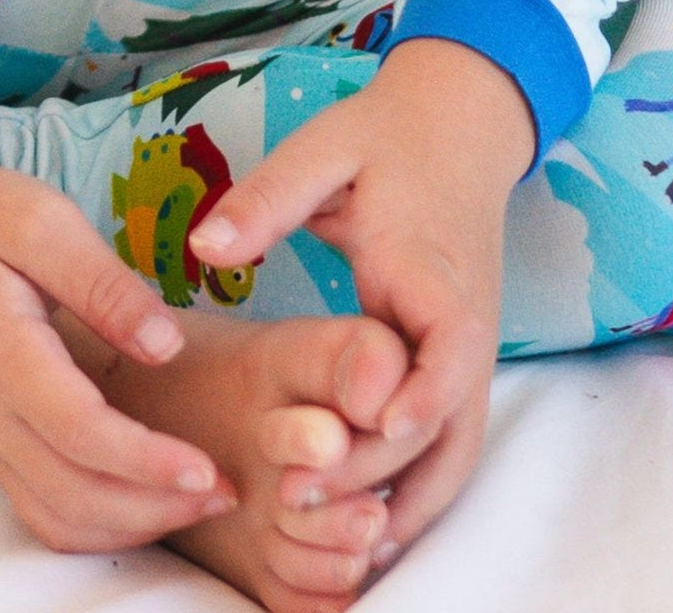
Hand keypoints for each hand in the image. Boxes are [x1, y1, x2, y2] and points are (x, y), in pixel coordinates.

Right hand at [0, 106, 238, 552]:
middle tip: (227, 491)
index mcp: (2, 354)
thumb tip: (166, 345)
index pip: (80, 433)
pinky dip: (98, 526)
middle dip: (155, 506)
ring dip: (131, 525)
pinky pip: (42, 510)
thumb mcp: (46, 222)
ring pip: (57, 517)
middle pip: (74, 494)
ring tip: (199, 499)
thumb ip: (105, 285)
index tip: (209, 469)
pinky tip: (147, 499)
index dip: (147, 462)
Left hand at [185, 39, 531, 554]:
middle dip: (383, 471)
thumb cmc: (383, 137)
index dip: (418, 396)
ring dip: (408, 500)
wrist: (457, 124)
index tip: (373, 433)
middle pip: (447, 421)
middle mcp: (463, 320)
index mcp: (431, 266)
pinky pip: (449, 441)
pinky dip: (418, 488)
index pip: (448, 345)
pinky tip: (367, 525)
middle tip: (300, 499)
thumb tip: (204, 247)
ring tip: (340, 548)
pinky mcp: (457, 363)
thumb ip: (267, 198)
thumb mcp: (323, 151)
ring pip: (457, 448)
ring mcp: (468, 349)